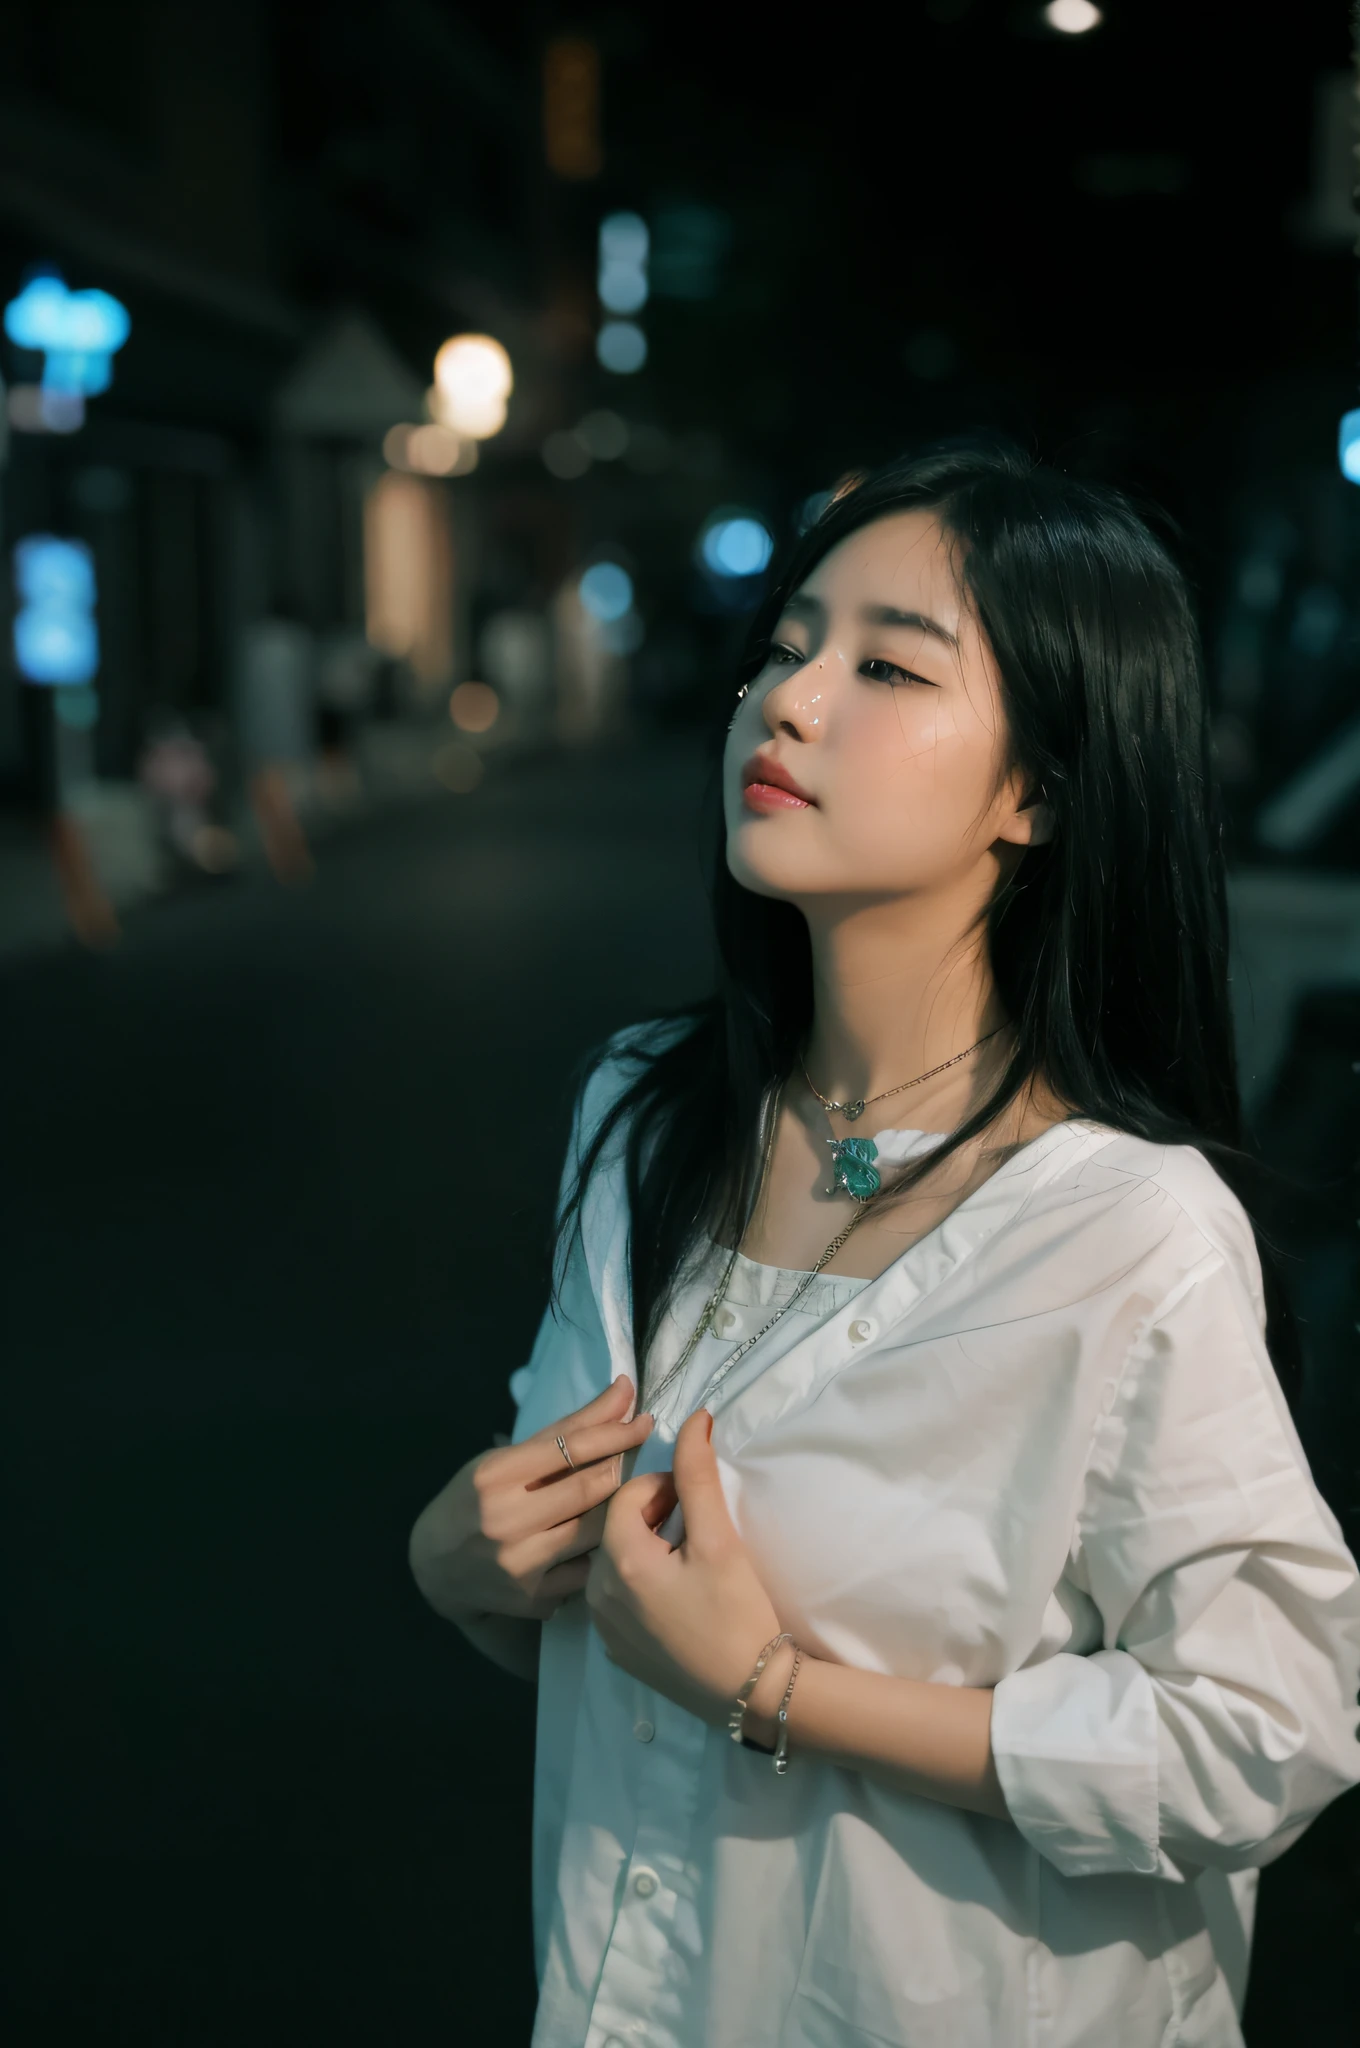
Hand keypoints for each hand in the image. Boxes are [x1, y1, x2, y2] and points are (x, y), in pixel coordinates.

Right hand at [409, 1376, 653, 1623]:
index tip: (645, 1420)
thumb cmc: (474, 1499)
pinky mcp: (534, 1598)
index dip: (616, 1431)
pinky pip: (589, 1570)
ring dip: (620, 1509)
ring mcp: (521, 1564)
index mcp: (495, 1476)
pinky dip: (600, 1553)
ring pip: (597, 1531)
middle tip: (643, 1458)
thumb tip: (624, 1391)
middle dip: (625, 1467)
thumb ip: (566, 1430)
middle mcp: (505, 1520)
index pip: (571, 1447)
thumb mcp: (505, 1458)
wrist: (433, 1567)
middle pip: (590, 1488)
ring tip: (630, 1496)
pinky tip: (606, 1542)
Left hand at [585, 1406, 783, 1726]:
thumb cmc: (736, 1612)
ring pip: (615, 1563)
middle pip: (616, 1528)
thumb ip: (698, 1475)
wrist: (752, 1692)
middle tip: (694, 1526)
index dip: (663, 1487)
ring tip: (687, 1557)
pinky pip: (618, 1600)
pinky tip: (678, 1596)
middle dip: (652, 1516)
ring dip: (645, 1548)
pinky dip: (641, 1585)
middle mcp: (597, 1596)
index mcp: (618, 1563)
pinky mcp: (618, 1652)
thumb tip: (694, 1417)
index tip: (694, 1499)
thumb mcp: (719, 1539)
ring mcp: (604, 1629)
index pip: (626, 1495)